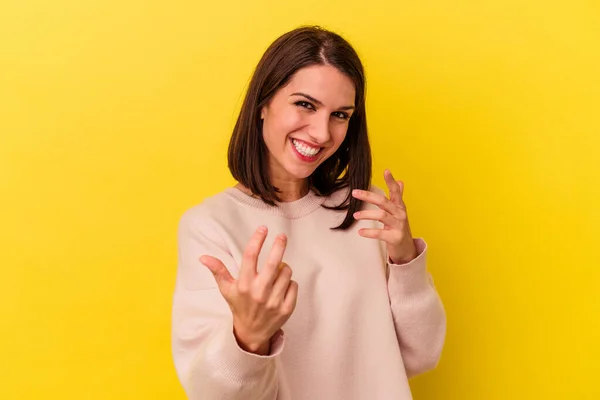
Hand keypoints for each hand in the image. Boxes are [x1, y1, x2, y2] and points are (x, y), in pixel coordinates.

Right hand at [200, 226, 297, 354]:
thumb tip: (203, 257)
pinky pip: (293, 285)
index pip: (250, 256)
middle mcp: (259, 292)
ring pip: (286, 272)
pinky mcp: (286, 308)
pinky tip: (281, 288)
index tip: (263, 228)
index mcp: (244, 285)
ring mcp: (274, 301)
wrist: (252, 333)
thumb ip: (218, 271)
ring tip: (276, 273)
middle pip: (274, 262)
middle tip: (282, 236)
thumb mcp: (227, 289)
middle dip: (279, 246)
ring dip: (283, 268)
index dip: (257, 240)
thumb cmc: (239, 306)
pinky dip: (289, 283)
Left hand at [352, 169, 417, 263]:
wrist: (407, 249)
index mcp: (399, 206)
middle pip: (384, 202)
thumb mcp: (399, 212)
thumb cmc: (399, 228)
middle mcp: (400, 214)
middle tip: (355, 193)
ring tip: (355, 215)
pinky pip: (380, 234)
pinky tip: (360, 232)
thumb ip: (398, 197)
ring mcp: (398, 226)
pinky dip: (369, 232)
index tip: (386, 171)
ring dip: (366, 214)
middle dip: (368, 196)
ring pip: (382, 216)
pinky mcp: (394, 238)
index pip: (396, 191)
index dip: (391, 181)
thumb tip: (401, 181)